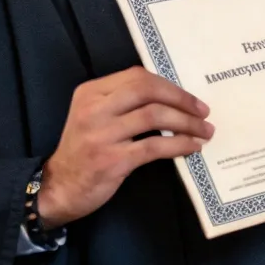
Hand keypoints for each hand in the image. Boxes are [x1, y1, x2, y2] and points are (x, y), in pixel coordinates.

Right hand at [38, 66, 213, 228]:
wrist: (59, 187)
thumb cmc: (83, 150)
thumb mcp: (93, 116)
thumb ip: (121, 102)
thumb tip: (168, 97)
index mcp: (91, 92)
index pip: (136, 77)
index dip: (168, 85)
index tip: (188, 98)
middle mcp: (95, 109)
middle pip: (147, 90)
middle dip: (181, 99)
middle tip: (203, 111)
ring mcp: (102, 134)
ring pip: (154, 116)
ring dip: (186, 123)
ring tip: (204, 130)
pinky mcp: (112, 160)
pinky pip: (154, 147)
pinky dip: (178, 145)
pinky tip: (192, 147)